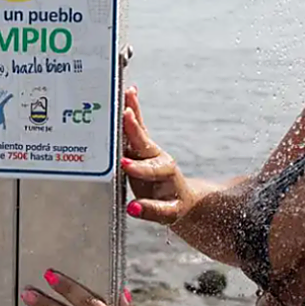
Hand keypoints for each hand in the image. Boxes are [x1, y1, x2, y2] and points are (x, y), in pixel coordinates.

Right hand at [121, 87, 196, 223]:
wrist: (179, 197)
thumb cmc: (173, 205)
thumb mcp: (168, 213)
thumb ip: (151, 211)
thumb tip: (133, 208)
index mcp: (164, 173)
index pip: (150, 169)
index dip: (138, 168)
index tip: (124, 164)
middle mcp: (156, 157)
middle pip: (144, 141)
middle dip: (134, 129)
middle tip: (126, 114)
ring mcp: (148, 150)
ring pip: (139, 129)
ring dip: (133, 111)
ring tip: (127, 93)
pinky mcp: (140, 147)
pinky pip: (134, 127)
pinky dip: (131, 110)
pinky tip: (129, 92)